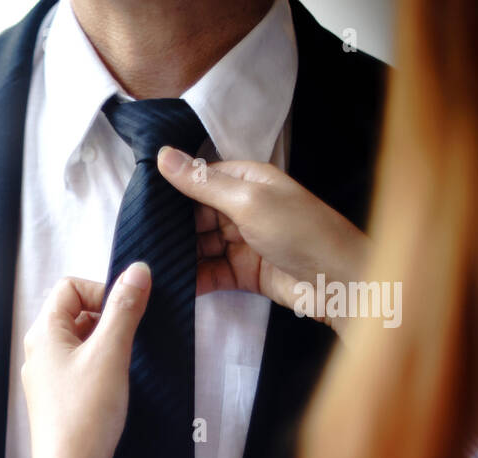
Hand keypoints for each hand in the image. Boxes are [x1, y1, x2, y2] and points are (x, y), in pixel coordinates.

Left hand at [21, 265, 150, 457]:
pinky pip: (81, 370)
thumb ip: (125, 308)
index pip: (70, 286)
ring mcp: (47, 379)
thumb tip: (138, 270)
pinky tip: (115, 387)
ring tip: (123, 366)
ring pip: (81, 343)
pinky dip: (101, 369)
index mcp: (43, 333)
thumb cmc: (83, 413)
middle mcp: (39, 353)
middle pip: (75, 313)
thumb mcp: (110, 352)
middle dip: (107, 318)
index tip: (127, 311)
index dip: (101, 290)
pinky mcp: (59, 402)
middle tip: (128, 339)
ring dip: (107, 345)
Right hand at [156, 147, 368, 335]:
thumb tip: (162, 154)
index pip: (200, 179)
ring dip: (178, 256)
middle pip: (195, 216)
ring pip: (199, 246)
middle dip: (171, 228)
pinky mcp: (243, 273)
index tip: (139, 203)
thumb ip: (203, 183)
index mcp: (247, 181)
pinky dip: (192, 279)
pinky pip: (209, 273)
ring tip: (148, 266)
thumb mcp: (248, 201)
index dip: (172, 190)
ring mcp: (242, 242)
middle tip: (137, 240)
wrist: (340, 283)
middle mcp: (243, 208)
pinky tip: (170, 284)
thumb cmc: (301, 232)